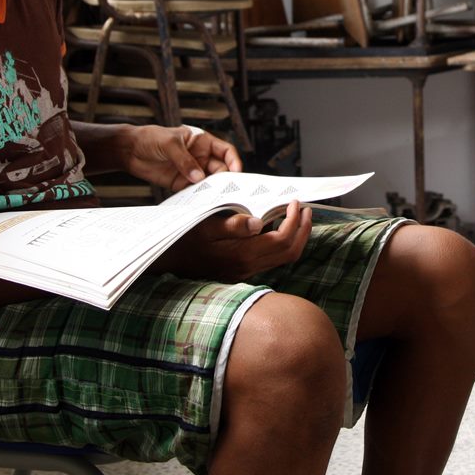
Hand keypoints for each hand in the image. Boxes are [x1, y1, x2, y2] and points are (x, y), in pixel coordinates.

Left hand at [121, 125, 242, 191]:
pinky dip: (198, 197)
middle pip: (220, 169)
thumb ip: (184, 160)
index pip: (225, 151)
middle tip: (225, 190)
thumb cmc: (151, 138)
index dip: (233, 161)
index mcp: (203, 142)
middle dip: (224, 179)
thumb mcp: (170, 144)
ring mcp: (192, 171)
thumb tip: (199, 177)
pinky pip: (195, 191)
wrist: (130, 150)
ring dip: (212, 190)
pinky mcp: (181, 183)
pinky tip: (199, 202)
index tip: (236, 172)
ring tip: (214, 198)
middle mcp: (201, 157)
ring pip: (209, 182)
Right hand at [171, 201, 312, 280]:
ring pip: (284, 258)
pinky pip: (272, 259)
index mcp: (242, 254)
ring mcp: (247, 272)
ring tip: (297, 216)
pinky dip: (282, 243)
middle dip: (303, 229)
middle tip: (305, 209)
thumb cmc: (185, 240)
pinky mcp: (244, 271)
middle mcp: (248, 267)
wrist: (169, 262)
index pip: (282, 240)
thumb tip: (260, 222)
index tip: (294, 202)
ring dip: (295, 237)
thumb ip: (233, 225)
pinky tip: (277, 227)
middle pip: (290, 252)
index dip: (294, 220)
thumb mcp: (205, 226)